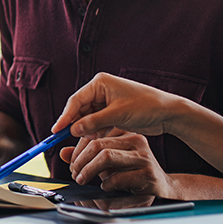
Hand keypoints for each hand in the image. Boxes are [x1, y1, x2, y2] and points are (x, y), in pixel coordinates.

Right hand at [54, 73, 178, 139]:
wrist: (166, 112)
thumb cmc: (145, 107)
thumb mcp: (117, 115)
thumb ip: (93, 122)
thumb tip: (72, 130)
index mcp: (100, 83)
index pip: (76, 100)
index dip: (65, 117)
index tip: (56, 131)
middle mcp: (101, 90)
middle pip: (79, 109)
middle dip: (76, 125)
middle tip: (69, 140)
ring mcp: (106, 101)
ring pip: (87, 118)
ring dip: (87, 129)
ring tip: (91, 139)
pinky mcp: (112, 111)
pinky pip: (96, 122)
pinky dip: (95, 131)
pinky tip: (99, 137)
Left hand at [60, 127, 173, 195]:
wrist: (162, 186)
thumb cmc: (133, 173)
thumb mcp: (109, 162)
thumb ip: (88, 156)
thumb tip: (63, 152)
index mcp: (126, 134)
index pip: (95, 136)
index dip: (78, 150)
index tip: (72, 163)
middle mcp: (136, 141)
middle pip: (98, 145)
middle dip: (81, 161)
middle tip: (75, 173)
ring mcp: (143, 157)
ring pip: (106, 158)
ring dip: (89, 171)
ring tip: (83, 179)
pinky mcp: (147, 175)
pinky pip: (117, 178)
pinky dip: (105, 185)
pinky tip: (105, 187)